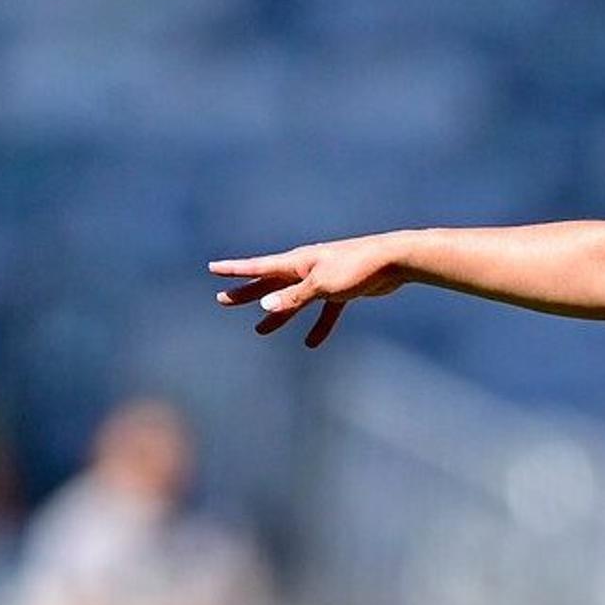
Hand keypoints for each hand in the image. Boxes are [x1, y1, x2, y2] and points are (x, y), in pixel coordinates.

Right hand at [209, 234, 413, 346]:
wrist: (392, 261)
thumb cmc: (356, 268)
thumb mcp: (321, 285)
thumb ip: (294, 297)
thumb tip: (265, 307)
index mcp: (296, 262)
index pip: (257, 266)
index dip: (234, 269)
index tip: (212, 268)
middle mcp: (305, 269)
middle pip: (270, 284)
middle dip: (247, 294)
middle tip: (223, 301)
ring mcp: (322, 279)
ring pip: (293, 300)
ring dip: (278, 315)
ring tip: (261, 331)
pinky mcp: (341, 290)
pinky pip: (323, 311)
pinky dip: (318, 325)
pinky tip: (312, 343)